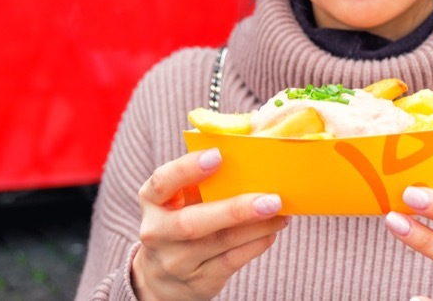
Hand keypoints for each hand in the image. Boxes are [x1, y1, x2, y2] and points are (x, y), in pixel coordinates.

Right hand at [131, 148, 289, 300]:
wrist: (160, 279)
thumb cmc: (177, 222)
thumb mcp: (175, 200)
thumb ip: (198, 180)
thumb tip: (245, 152)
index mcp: (152, 201)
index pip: (162, 182)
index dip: (187, 168)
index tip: (218, 155)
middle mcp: (157, 233)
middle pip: (192, 223)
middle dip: (236, 210)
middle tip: (272, 199)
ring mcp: (176, 261)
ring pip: (220, 243)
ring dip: (257, 226)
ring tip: (280, 211)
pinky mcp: (198, 282)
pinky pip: (231, 261)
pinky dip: (255, 244)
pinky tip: (272, 231)